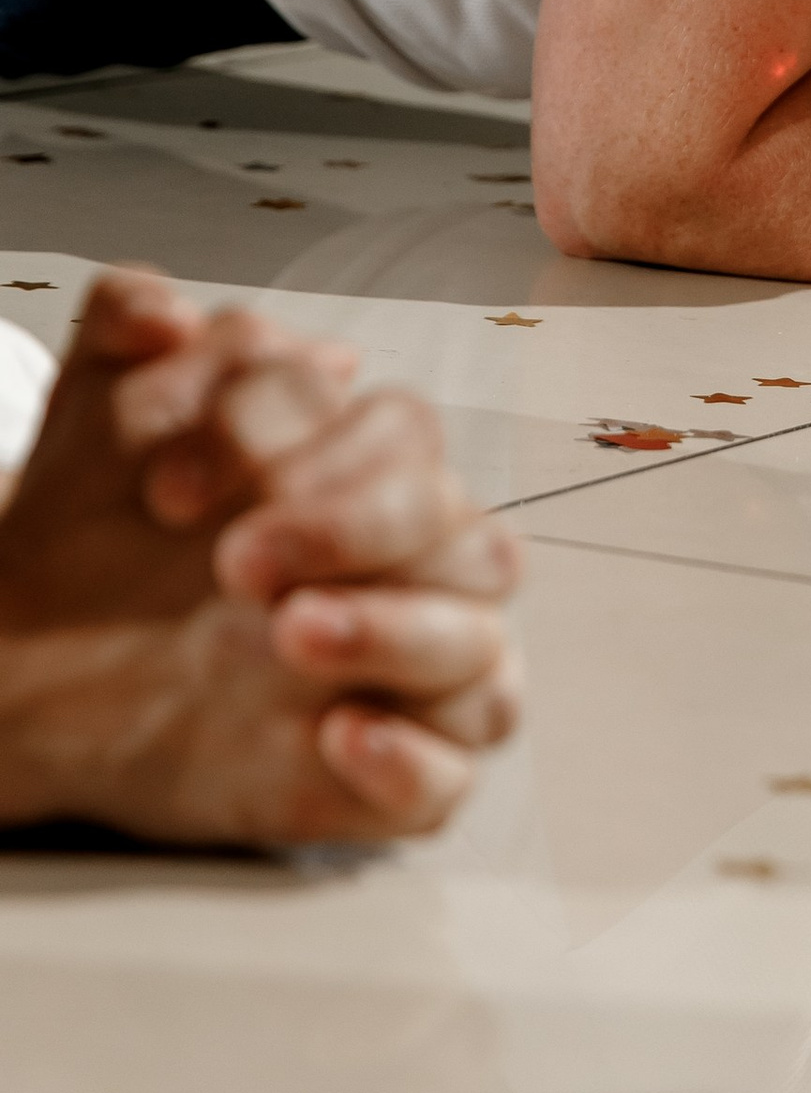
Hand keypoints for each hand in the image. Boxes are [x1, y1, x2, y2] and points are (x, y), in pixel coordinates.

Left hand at [0, 269, 520, 844]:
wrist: (22, 667)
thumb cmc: (93, 541)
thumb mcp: (92, 419)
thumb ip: (122, 327)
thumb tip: (170, 311)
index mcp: (366, 476)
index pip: (404, 436)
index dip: (302, 445)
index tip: (170, 491)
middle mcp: (404, 571)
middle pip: (470, 537)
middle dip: (358, 534)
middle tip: (239, 561)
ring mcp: (400, 678)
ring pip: (482, 654)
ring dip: (398, 634)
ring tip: (290, 633)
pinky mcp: (378, 779)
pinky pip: (450, 781)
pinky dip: (412, 761)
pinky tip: (339, 736)